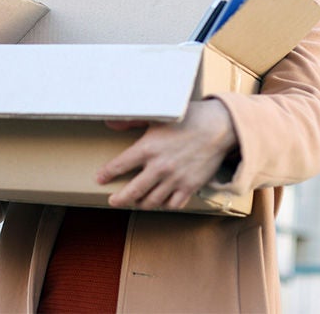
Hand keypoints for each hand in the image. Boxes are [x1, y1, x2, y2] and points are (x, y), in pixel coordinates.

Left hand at [97, 99, 236, 210]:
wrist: (219, 127)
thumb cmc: (189, 118)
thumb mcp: (158, 115)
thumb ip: (132, 121)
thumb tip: (110, 122)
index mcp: (148, 148)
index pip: (119, 166)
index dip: (107, 174)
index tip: (99, 179)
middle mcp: (159, 167)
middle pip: (132, 191)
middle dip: (119, 199)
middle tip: (113, 201)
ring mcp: (175, 180)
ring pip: (152, 201)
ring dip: (141, 203)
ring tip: (136, 202)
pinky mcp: (190, 187)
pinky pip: (173, 204)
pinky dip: (164, 205)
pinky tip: (160, 201)